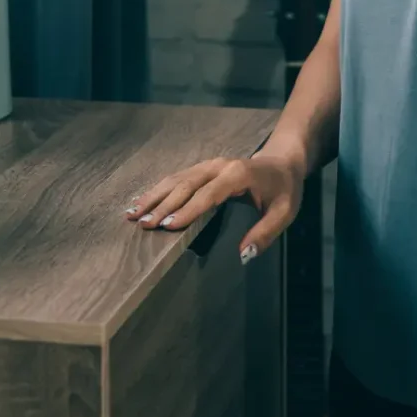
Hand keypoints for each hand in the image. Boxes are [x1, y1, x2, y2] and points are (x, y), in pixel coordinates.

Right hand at [124, 152, 302, 263]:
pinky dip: (159, 189)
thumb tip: (244, 255)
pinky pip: (178, 178)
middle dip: (162, 204)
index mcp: (238, 175)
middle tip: (140, 224)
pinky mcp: (204, 168)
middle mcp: (220, 166)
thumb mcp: (284, 213)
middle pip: (186, 185)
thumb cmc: (284, 190)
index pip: (208, 194)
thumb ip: (265, 233)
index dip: (187, 210)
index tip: (166, 227)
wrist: (283, 161)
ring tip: (132, 213)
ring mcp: (210, 165)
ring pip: (177, 179)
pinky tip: (143, 201)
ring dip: (154, 195)